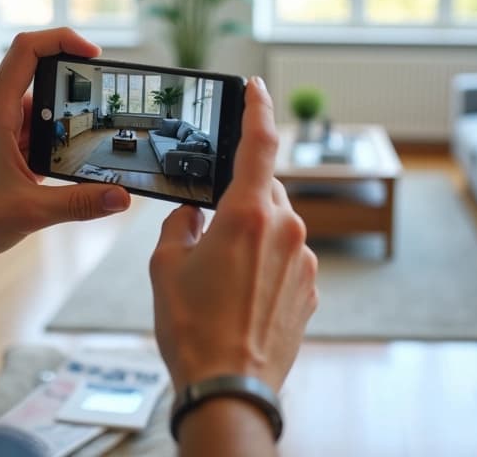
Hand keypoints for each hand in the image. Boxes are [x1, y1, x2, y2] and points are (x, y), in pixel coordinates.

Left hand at [0, 28, 130, 261]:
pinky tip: (69, 164)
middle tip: (103, 111)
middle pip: (41, 78)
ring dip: (65, 125)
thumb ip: (80, 203)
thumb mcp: (31, 212)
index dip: (63, 40)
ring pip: (40, 110)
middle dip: (74, 93)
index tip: (94, 53)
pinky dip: (54, 143)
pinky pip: (33, 131)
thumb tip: (121, 197)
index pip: (27, 50)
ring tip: (89, 145)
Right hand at [149, 77, 317, 391]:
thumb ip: (181, 226)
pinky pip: (287, 258)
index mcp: (248, 213)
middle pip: (264, 190)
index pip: (260, 143)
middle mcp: (286, 229)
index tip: (255, 89)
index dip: (257, 109)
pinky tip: (240, 295)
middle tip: (208, 229)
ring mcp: (304, 260)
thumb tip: (192, 215)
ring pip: (277, 226)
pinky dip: (265, 265)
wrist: (229, 387)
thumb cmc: (193, 328)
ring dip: (251, 235)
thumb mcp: (165, 266)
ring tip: (220, 277)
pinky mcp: (311, 288)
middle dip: (238, 198)